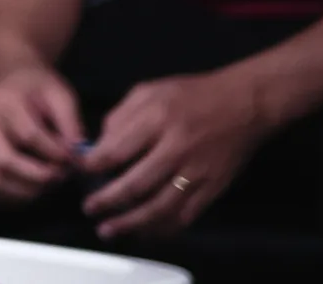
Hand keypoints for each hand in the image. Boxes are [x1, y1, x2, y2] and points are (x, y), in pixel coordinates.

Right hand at [0, 60, 87, 201]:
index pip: (28, 135)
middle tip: (63, 177)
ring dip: (27, 191)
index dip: (56, 153)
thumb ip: (71, 123)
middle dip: (41, 177)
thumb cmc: (39, 89)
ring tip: (50, 184)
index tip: (76, 160)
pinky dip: (12, 198)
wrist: (10, 81)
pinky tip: (33, 190)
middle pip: (5, 161)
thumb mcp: (61, 94)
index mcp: (3, 102)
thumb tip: (78, 155)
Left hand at [79, 66, 267, 237]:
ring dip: (132, 222)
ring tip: (110, 230)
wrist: (244, 105)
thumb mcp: (148, 91)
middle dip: (108, 200)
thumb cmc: (191, 94)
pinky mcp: (214, 188)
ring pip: (161, 206)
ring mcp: (198, 172)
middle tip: (88, 209)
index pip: (117, 149)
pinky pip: (186, 214)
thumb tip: (99, 145)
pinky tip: (146, 232)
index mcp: (157, 120)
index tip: (78, 171)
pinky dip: (164, 228)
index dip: (93, 165)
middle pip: (137, 184)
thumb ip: (120, 116)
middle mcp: (177, 149)